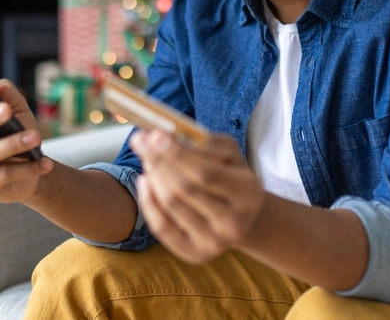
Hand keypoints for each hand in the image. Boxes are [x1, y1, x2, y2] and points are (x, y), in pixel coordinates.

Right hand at [0, 75, 51, 202]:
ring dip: (13, 144)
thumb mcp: (20, 114)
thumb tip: (0, 85)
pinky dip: (27, 169)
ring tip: (35, 137)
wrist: (32, 171)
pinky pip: (3, 175)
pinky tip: (45, 163)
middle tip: (6, 110)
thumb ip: (11, 98)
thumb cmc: (19, 135)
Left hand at [130, 130, 264, 265]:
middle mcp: (234, 224)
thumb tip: (167, 134)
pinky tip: (145, 180)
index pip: (205, 173)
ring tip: (148, 157)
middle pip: (184, 189)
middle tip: (140, 140)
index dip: (177, 154)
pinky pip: (161, 226)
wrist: (241, 217)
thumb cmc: (230, 175)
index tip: (154, 135)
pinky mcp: (195, 255)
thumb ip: (206, 142)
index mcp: (249, 194)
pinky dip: (148, 200)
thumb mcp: (230, 155)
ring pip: (170, 204)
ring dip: (153, 176)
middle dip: (158, 161)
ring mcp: (214, 243)